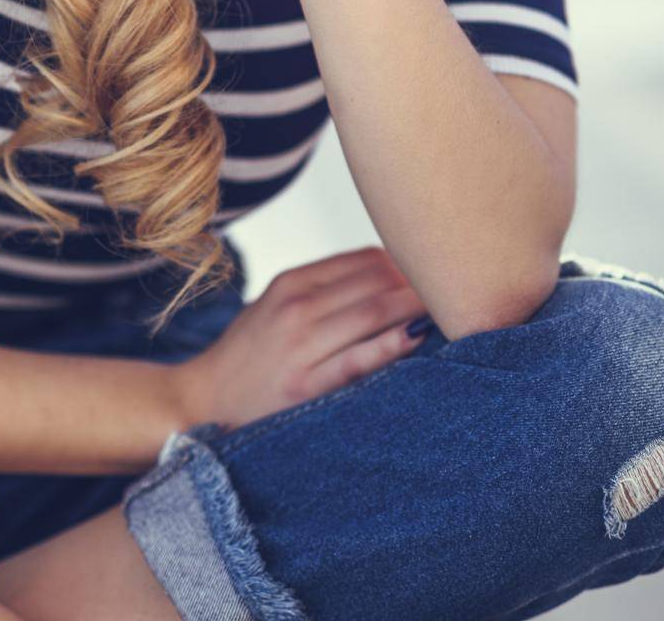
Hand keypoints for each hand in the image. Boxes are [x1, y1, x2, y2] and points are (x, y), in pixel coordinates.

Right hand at [173, 246, 431, 432]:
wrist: (201, 402)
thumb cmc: (248, 356)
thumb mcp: (276, 306)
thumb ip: (324, 290)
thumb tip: (391, 277)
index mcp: (293, 283)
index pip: (364, 260)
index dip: (406, 263)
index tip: (437, 272)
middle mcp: (297, 306)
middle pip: (375, 281)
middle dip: (420, 282)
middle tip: (462, 285)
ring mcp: (301, 345)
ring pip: (372, 312)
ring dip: (416, 308)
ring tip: (452, 309)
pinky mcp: (306, 385)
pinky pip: (359, 359)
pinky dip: (393, 345)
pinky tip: (420, 338)